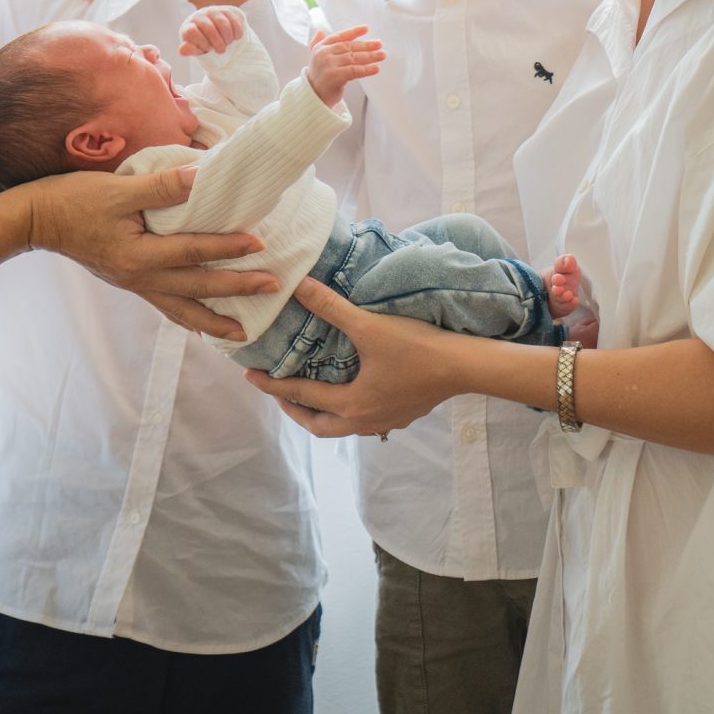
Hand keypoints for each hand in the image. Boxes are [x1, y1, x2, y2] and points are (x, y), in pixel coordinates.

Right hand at [10, 167, 276, 339]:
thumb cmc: (75, 200)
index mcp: (140, 255)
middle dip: (236, 290)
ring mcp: (134, 284)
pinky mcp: (128, 281)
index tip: (260, 244)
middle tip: (272, 287)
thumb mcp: (119, 188)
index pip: (194, 252)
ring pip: (181, 309)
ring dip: (214, 320)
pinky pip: (164, 306)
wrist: (36, 219)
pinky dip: (185, 317)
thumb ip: (162, 186)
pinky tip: (198, 325)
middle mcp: (140, 277)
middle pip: (197, 289)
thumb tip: (202, 178)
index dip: (228, 248)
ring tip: (242, 331)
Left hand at [178, 5, 247, 56]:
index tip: (207, 49)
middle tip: (221, 51)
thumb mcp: (197, 50)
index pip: (191, 31)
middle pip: (209, 28)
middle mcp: (199, 16)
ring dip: (228, 38)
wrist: (219, 35)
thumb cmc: (205, 44)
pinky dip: (236, 32)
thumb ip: (190, 50)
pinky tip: (235, 37)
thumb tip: (182, 50)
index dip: (201, 42)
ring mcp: (213, 11)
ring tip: (228, 44)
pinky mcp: (226, 10)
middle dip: (217, 42)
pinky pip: (233, 20)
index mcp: (189, 26)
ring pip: (223, 23)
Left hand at [245, 279, 466, 436]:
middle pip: (318, 425)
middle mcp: (364, 420)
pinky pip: (366, 420)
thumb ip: (331, 307)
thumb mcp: (368, 326)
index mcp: (350, 404)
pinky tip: (355, 392)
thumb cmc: (416, 348)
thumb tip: (299, 286)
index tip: (250, 376)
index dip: (271, 384)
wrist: (464, 366)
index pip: (299, 395)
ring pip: (343, 426)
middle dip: (294, 410)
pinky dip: (349, 410)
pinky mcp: (403, 415)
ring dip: (323, 413)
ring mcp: (386, 421)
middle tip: (278, 391)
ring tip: (312, 394)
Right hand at [304, 25, 383, 108]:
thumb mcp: (316, 58)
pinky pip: (354, 71)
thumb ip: (318, 44)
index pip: (339, 36)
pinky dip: (367, 70)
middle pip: (349, 47)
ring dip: (370, 56)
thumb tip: (320, 31)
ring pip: (354, 58)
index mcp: (320, 47)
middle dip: (366, 45)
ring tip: (382, 55)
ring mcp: (328, 65)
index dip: (354, 32)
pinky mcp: (335, 77)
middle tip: (379, 44)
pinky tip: (376, 69)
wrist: (313, 97)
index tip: (366, 28)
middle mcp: (323, 54)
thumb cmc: (319, 77)